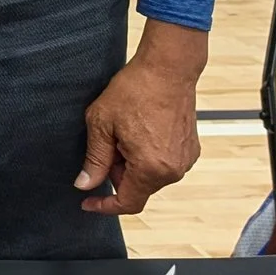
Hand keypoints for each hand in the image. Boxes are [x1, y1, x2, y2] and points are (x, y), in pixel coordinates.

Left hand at [75, 20, 206, 215]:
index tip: (87, 202)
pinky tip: (139, 130)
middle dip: (116, 172)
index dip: (104, 205)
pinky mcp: (190, 150)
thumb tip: (85, 185)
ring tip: (123, 132)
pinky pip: (162, 164)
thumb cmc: (134, 91)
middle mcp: (173, 170)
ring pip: (149, 176)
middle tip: (106, 143)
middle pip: (137, 188)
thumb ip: (94, 160)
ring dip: (131, 163)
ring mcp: (185, 160)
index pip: (127, 203)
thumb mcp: (102, 124)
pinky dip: (146, 156)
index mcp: (151, 168)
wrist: (168, 69)